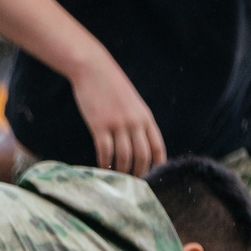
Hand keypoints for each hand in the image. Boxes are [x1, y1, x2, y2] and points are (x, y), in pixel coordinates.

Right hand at [72, 54, 164, 174]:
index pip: (157, 147)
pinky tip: (102, 166)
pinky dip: (104, 162)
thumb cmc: (111, 85)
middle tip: (132, 181)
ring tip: (117, 177)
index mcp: (146, 117)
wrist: (93, 68)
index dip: (156, 164)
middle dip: (139, 172)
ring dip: (121, 170)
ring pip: (124, 156)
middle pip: (142, 155)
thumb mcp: (132, 102)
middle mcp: (135, 122)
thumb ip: (137, 120)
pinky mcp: (100, 125)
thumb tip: (137, 141)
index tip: (151, 174)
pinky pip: (105, 151)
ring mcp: (118, 124)